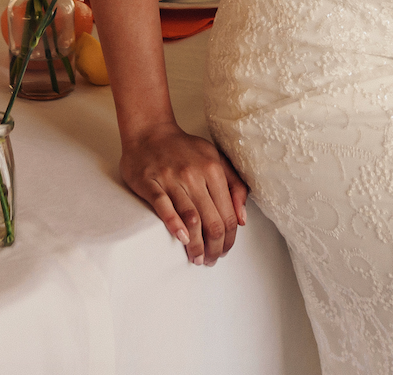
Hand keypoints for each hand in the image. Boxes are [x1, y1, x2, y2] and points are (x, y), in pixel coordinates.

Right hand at [119, 126, 248, 264]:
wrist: (149, 131)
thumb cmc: (183, 149)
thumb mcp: (215, 159)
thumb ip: (234, 186)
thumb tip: (243, 219)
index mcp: (213, 170)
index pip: (228, 214)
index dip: (229, 239)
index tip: (224, 251)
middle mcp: (194, 175)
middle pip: (212, 221)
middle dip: (215, 248)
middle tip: (211, 261)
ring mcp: (171, 179)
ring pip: (191, 218)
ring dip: (197, 245)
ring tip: (197, 258)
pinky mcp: (150, 182)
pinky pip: (164, 206)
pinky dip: (174, 224)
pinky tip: (181, 239)